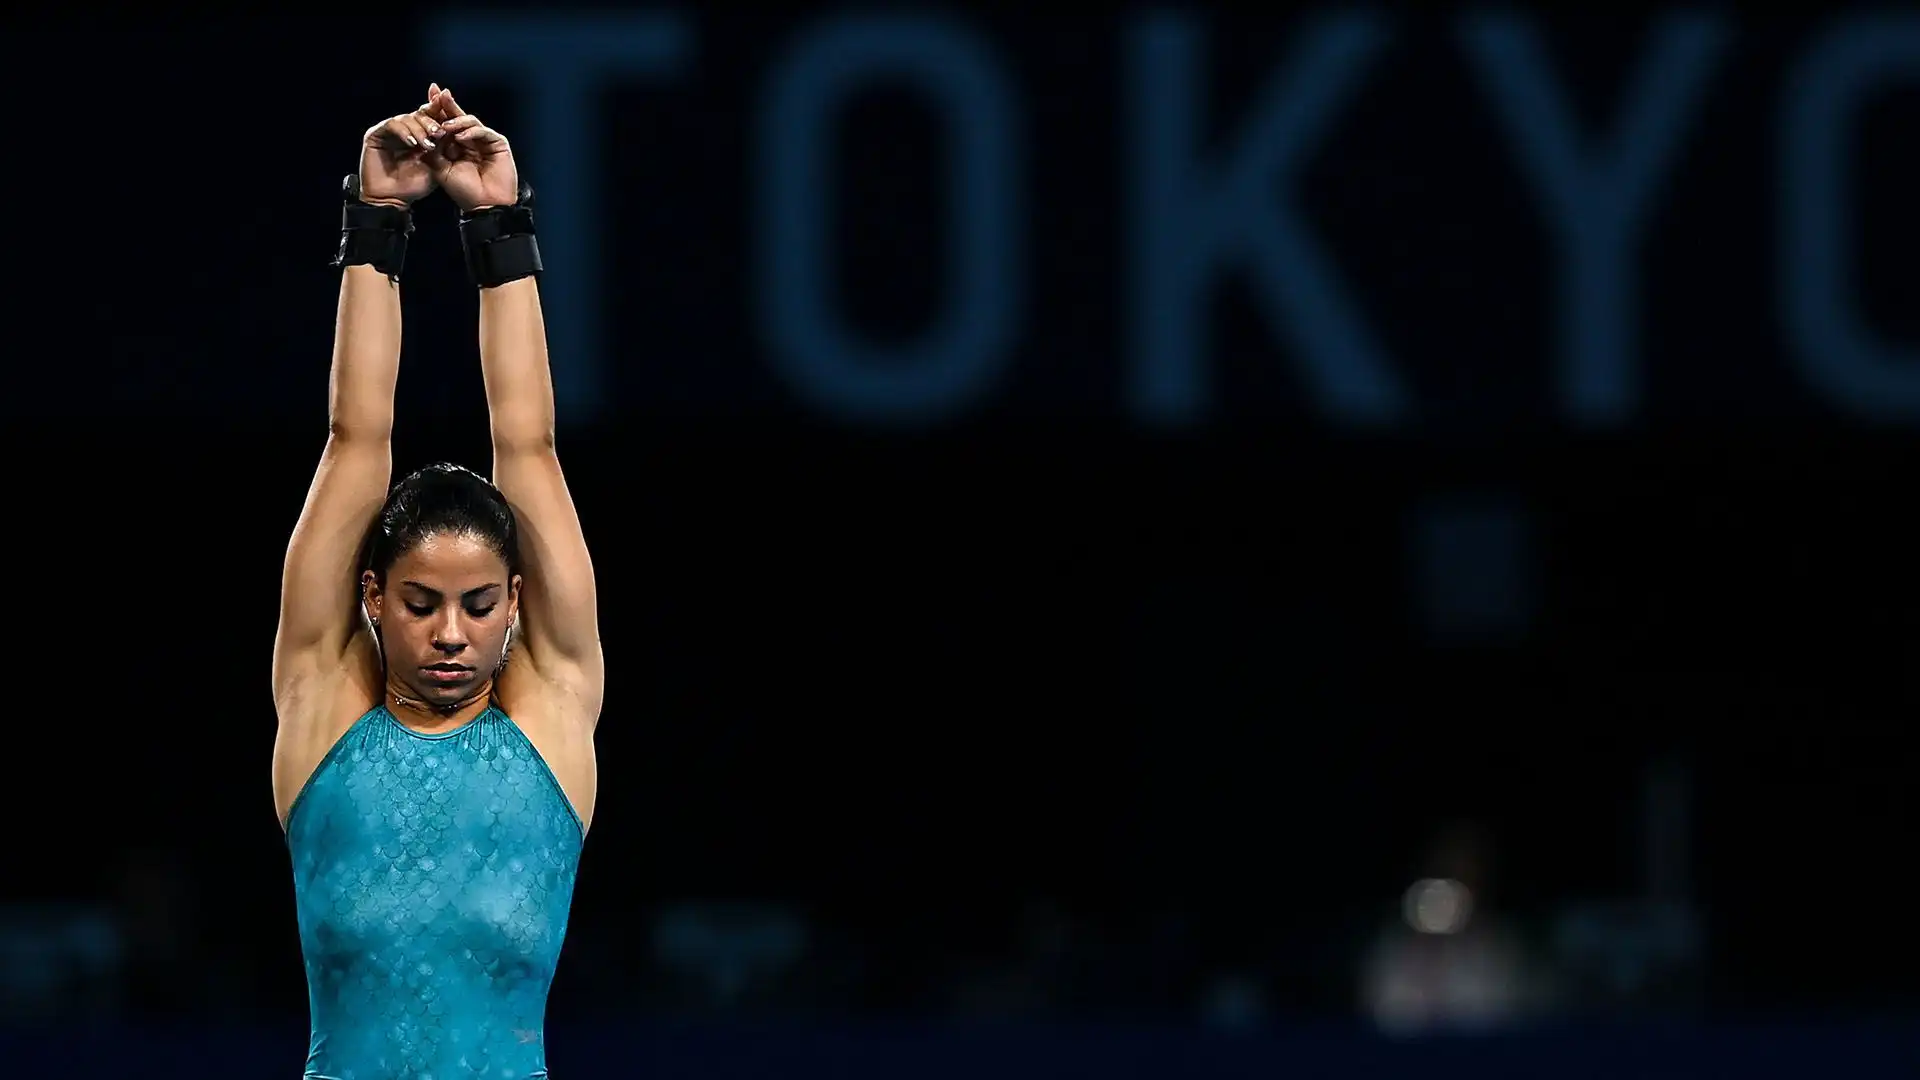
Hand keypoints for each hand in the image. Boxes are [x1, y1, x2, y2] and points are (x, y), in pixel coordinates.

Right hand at [357, 102, 446, 206]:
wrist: (391, 200)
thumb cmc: (413, 187)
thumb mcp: (435, 166)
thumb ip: (443, 148)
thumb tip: (455, 130)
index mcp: (419, 135)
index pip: (431, 117)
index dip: (440, 111)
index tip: (452, 112)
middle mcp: (404, 130)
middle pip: (419, 113)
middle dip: (431, 122)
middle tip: (439, 133)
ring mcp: (389, 131)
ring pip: (407, 118)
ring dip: (419, 130)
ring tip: (428, 145)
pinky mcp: (375, 134)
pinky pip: (391, 125)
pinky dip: (404, 132)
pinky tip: (412, 143)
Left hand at [421, 85, 518, 211]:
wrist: (484, 205)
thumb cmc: (465, 191)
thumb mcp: (440, 169)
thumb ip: (432, 150)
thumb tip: (421, 131)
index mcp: (457, 145)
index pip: (446, 123)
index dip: (437, 111)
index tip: (424, 101)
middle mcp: (471, 140)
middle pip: (458, 117)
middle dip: (447, 104)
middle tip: (437, 92)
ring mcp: (485, 141)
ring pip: (470, 122)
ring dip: (457, 121)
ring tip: (445, 126)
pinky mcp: (498, 144)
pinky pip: (484, 131)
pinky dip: (472, 132)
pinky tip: (460, 137)